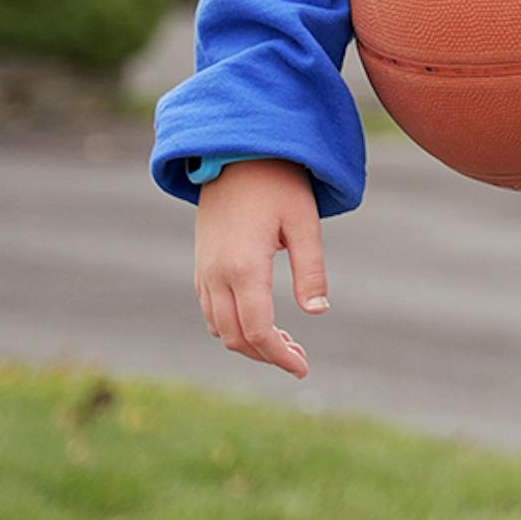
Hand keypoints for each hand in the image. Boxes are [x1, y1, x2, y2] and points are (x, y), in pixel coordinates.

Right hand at [194, 159, 329, 379]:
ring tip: (285, 341)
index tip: (303, 368)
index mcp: (244, 268)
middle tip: (299, 357)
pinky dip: (232, 325)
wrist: (235, 151)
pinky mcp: (201, 263)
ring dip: (248, 342)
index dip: (279, 356)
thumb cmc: (278, 182)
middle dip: (266, 354)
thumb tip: (318, 312)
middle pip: (234, 337)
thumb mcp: (304, 222)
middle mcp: (216, 275)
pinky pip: (211, 309)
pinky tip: (260, 319)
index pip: (256, 332)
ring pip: (218, 327)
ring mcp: (203, 270)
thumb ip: (311, 269)